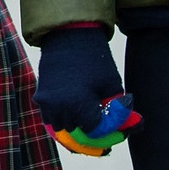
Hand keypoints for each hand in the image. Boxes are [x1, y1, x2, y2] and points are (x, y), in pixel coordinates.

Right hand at [34, 25, 141, 155]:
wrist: (69, 35)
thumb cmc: (96, 59)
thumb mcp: (112, 84)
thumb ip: (118, 110)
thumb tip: (128, 129)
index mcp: (79, 103)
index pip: (96, 131)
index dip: (110, 130)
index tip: (121, 127)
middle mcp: (60, 106)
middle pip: (79, 133)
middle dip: (94, 131)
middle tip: (108, 126)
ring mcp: (48, 103)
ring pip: (63, 129)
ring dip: (77, 128)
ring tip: (91, 121)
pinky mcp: (41, 97)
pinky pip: (51, 119)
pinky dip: (63, 121)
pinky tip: (76, 115)